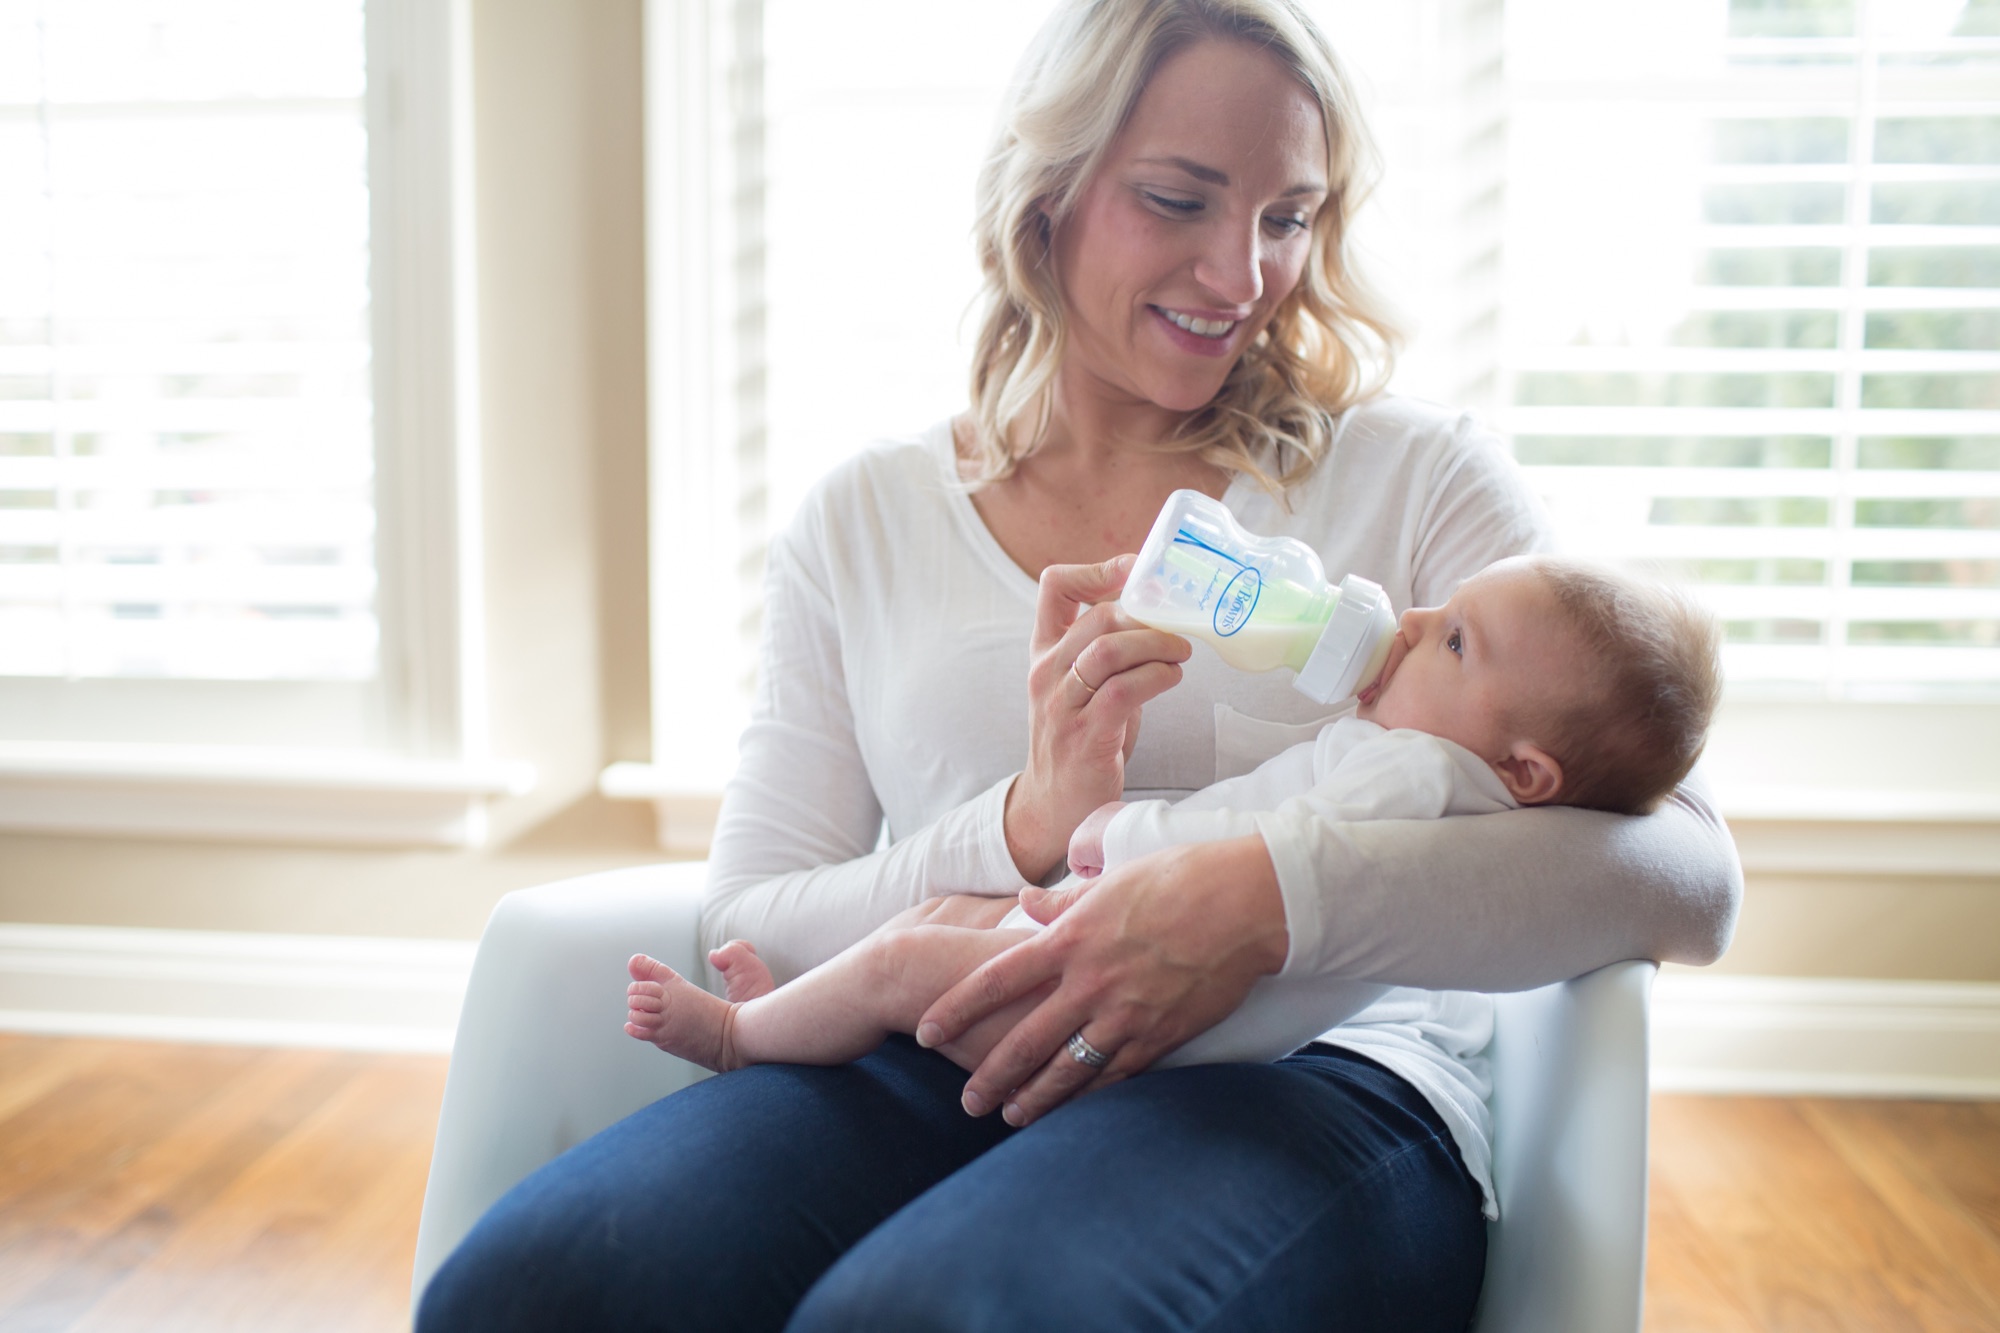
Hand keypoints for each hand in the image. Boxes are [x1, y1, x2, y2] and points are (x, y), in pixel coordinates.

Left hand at [915, 834, 1288, 1125]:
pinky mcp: (1161, 1035)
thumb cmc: (1180, 878)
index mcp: (1071, 938)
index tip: (925, 1031)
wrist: (1248, 903)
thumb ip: (1063, 901)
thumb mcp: (1111, 881)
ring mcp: (1126, 1014)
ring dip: (1034, 1099)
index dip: (955, 1010)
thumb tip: (1025, 903)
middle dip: (989, 1076)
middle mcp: (1090, 981)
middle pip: (1023, 1040)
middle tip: (966, 1102)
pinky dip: (1088, 1096)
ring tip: (1009, 1118)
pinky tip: (1071, 1112)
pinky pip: (1115, 1076)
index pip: (995, 981)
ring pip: (1067, 1070)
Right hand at [1004, 556, 1191, 880]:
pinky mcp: (1085, 735)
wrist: (1055, 805)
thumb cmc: (1080, 739)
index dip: (1097, 570)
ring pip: (1108, 648)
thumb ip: (1109, 650)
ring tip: (1181, 652)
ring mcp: (1062, 704)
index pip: (1053, 586)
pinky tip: (1170, 678)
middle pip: (1097, 616)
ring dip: (1156, 644)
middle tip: (1179, 627)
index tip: (1136, 573)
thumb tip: (1161, 615)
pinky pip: (1124, 690)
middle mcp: (1047, 672)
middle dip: (1148, 616)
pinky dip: (1156, 677)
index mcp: (1044, 652)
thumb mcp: (1084, 684)